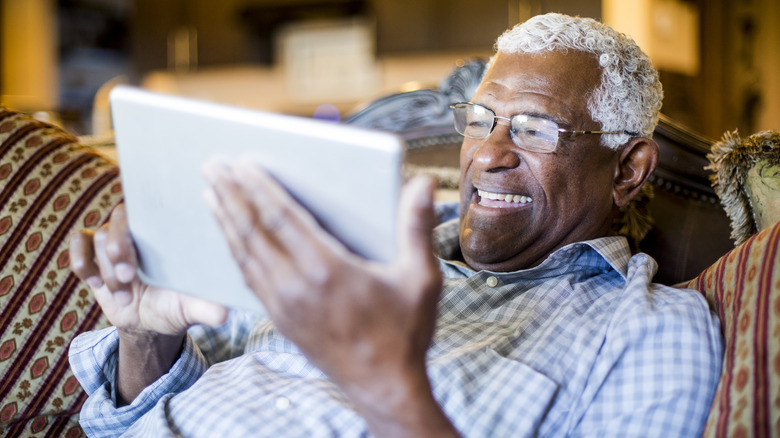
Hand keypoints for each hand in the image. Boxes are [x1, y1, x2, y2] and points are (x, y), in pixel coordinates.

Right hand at [69, 203, 229, 404]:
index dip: (148, 229)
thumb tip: (224, 313)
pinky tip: (94, 283)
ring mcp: (114, 238)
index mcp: (167, 232)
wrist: (149, 323)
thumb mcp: (191, 309)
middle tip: (127, 277)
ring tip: (123, 295)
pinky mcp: (92, 252)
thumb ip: (205, 307)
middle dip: (119, 248)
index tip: (148, 257)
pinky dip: (81, 262)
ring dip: (106, 269)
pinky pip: (78, 243)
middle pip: (120, 218)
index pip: (154, 211)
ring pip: (99, 237)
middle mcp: (140, 229)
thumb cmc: (175, 306)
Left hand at [204, 162, 455, 435]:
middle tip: (210, 167)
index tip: (240, 163)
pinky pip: (248, 277)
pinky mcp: (279, 319)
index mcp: (328, 270)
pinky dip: (235, 250)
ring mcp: (283, 306)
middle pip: (252, 232)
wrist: (384, 387)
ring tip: (210, 193)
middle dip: (229, 195)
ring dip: (225, 220)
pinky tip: (229, 236)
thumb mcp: (421, 278)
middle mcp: (297, 287)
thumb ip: (416, 227)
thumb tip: (423, 183)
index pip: (282, 218)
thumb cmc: (404, 333)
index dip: (258, 187)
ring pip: (244, 254)